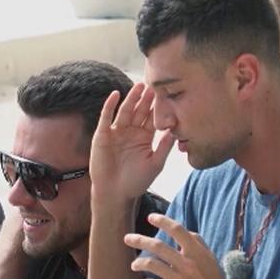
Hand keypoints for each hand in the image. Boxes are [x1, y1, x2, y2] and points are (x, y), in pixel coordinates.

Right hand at [90, 83, 173, 201]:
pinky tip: (115, 95)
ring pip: (125, 111)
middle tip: (154, 85)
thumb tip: (176, 130)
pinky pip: (106, 117)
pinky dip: (109, 106)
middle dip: (146, 99)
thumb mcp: (155, 163)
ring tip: (139, 86)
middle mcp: (130, 132)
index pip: (152, 118)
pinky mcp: (102, 135)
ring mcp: (116, 132)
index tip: (166, 93)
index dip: (157, 107)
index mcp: (144, 137)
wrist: (116, 193)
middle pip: (139, 111)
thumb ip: (164, 147)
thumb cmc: (136, 181)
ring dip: (131, 98)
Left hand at [126, 214, 246, 278]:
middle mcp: (187, 264)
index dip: (163, 221)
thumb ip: (199, 246)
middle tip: (127, 238)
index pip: (178, 230)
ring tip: (134, 266)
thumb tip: (187, 232)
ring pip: (150, 263)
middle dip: (139, 240)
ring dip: (138, 263)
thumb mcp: (211, 262)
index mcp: (197, 253)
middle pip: (158, 245)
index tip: (150, 217)